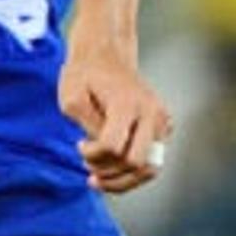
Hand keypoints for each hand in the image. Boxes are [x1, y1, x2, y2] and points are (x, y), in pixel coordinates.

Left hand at [59, 46, 170, 193]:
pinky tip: (111, 167)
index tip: (79, 145)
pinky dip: (132, 172)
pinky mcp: (165, 127)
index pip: (113, 147)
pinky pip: (153, 161)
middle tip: (88, 166)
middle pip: (137, 163)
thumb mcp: (70, 98)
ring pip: (151, 169)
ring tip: (98, 178)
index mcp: (127, 104)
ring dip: (123, 180)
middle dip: (109, 173)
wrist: (105, 55)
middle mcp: (151, 114)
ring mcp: (162, 121)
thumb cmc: (83, 76)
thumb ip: (86, 125)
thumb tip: (106, 151)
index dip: (92, 155)